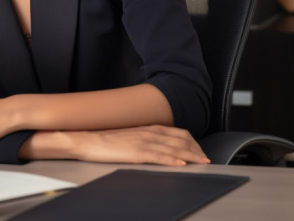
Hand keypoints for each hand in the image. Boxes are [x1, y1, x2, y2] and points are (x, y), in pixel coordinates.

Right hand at [72, 125, 209, 165]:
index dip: (192, 142)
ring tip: (201, 162)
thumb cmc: (106, 139)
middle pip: (181, 139)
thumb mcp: (131, 135)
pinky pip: (160, 156)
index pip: (178, 132)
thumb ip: (146, 138)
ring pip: (175, 148)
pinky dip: (173, 160)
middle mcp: (150, 132)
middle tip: (205, 159)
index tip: (200, 150)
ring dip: (191, 155)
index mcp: (149, 128)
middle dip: (196, 149)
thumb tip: (158, 146)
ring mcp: (144, 142)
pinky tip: (182, 164)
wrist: (88, 139)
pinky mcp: (137, 152)